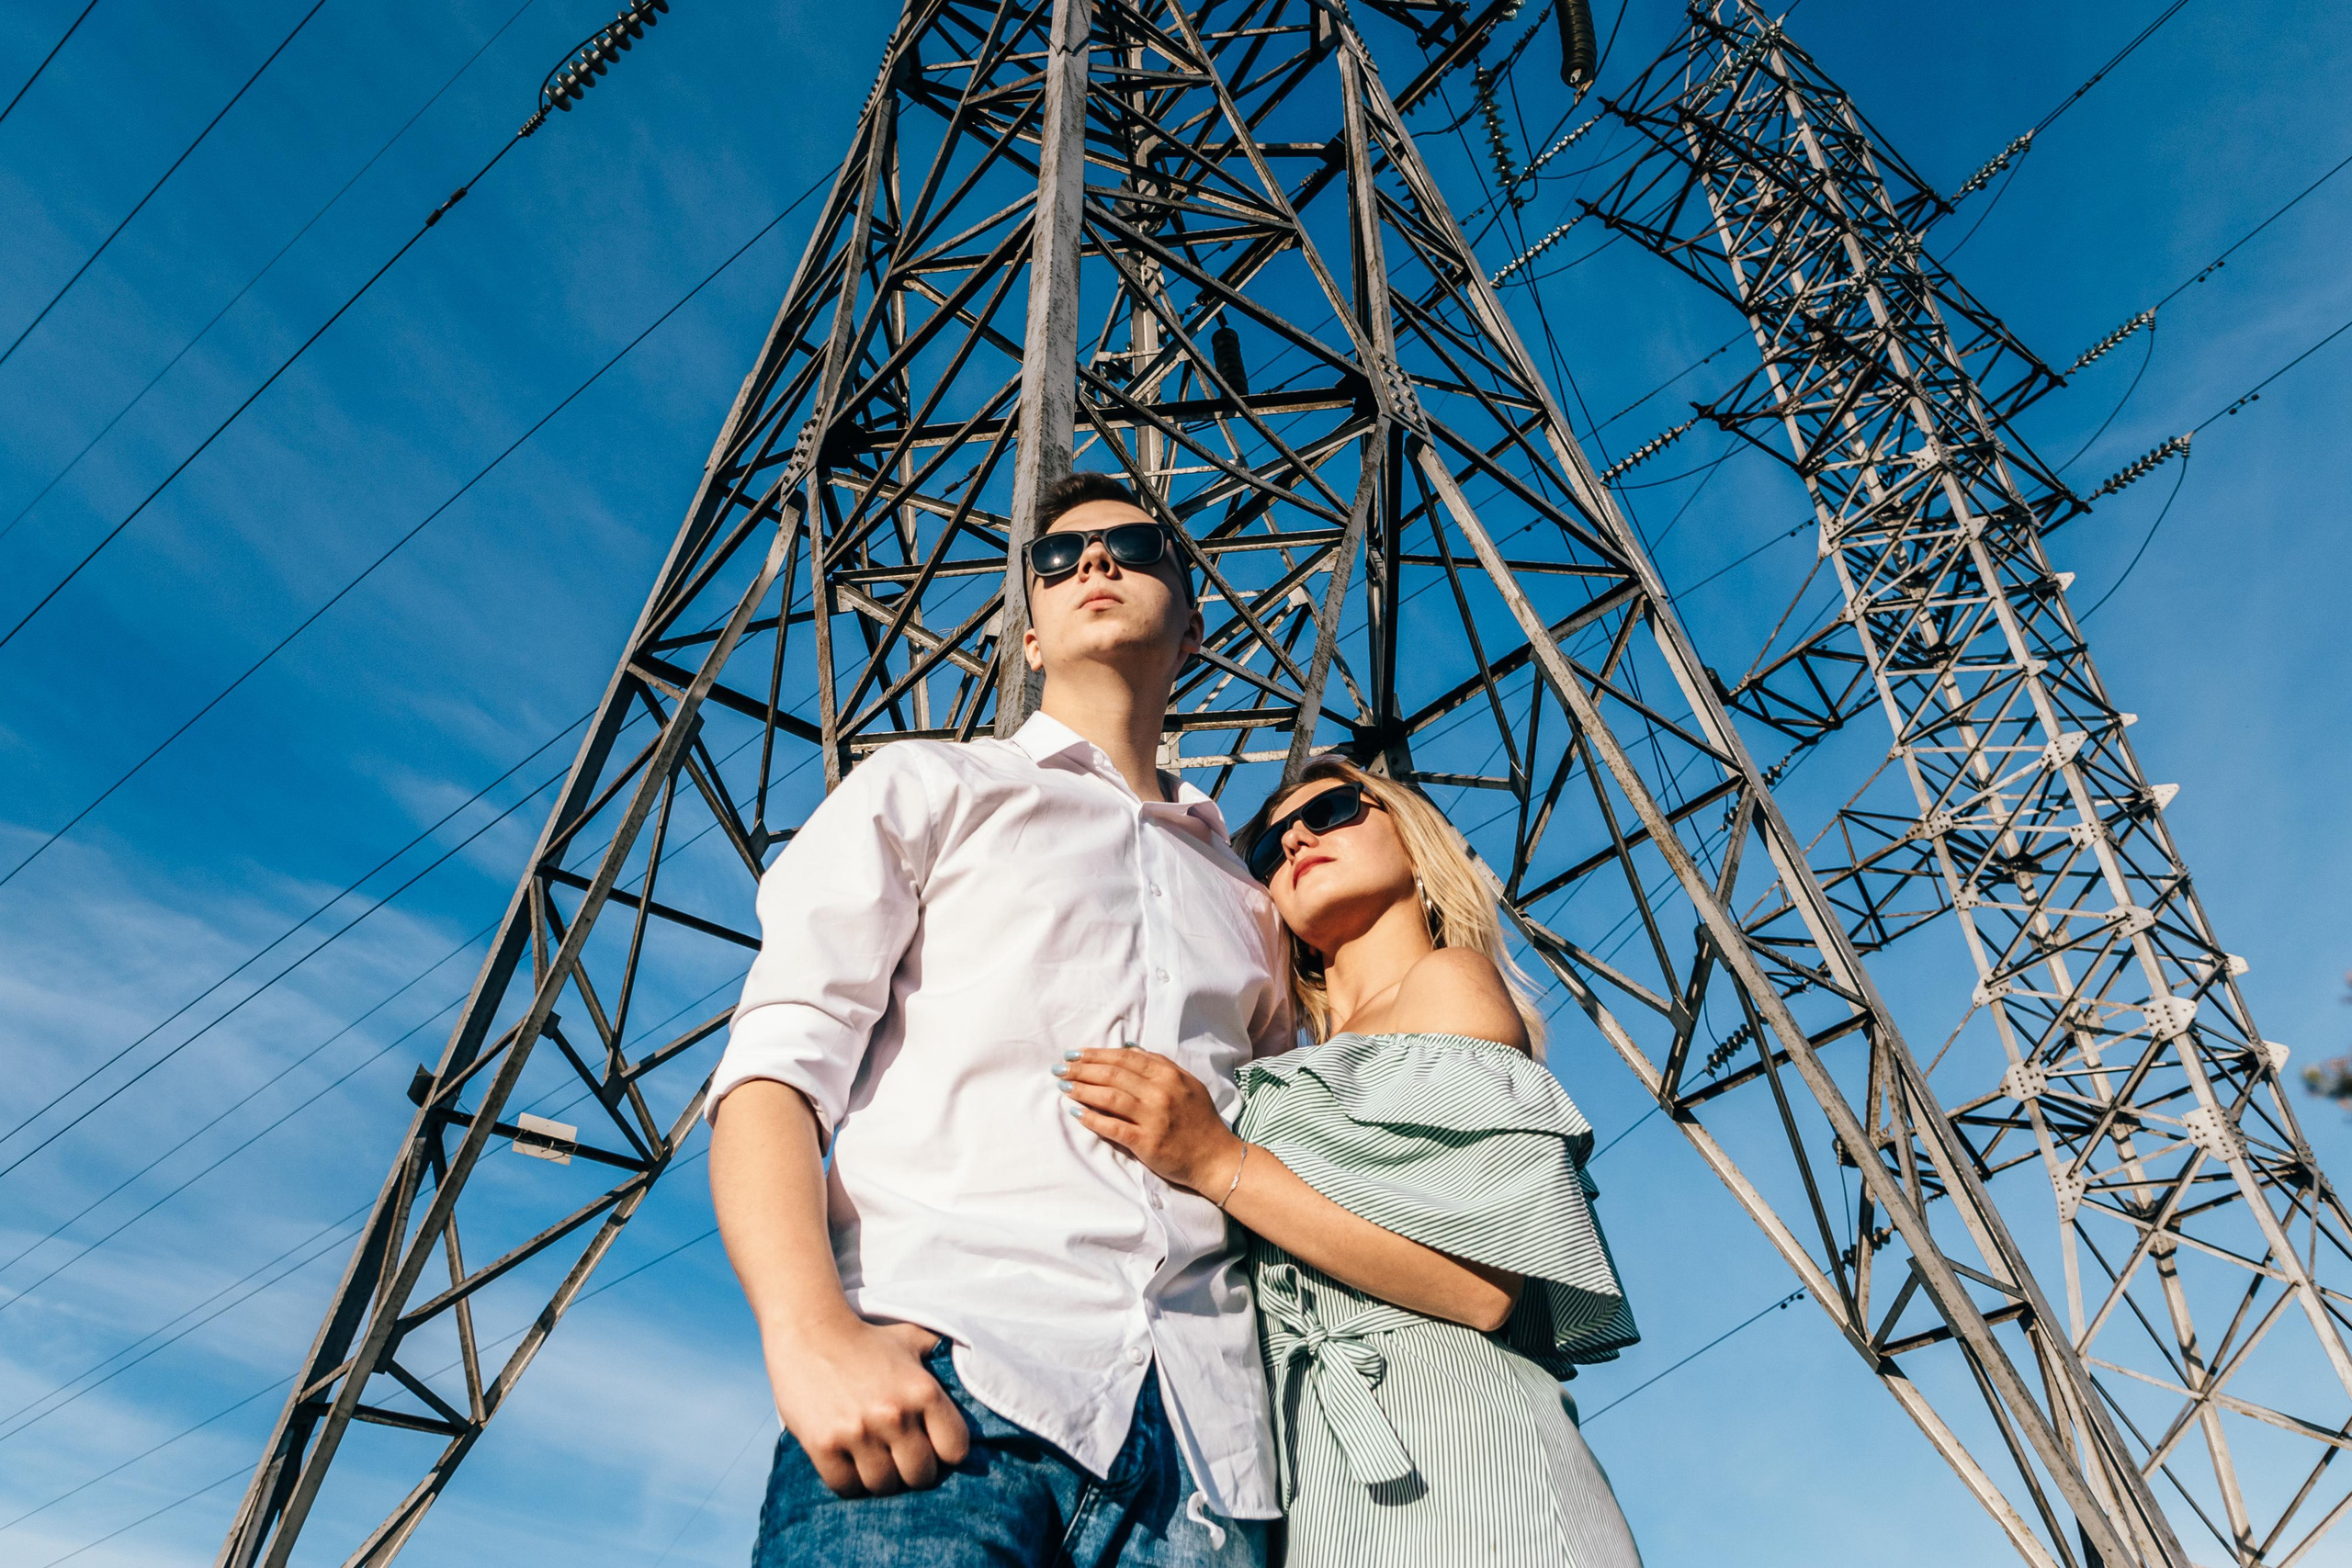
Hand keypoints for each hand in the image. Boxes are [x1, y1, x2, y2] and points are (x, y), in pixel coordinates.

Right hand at [760, 1315, 969, 1497]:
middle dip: (912, 1470)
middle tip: (899, 1457)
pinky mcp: (824, 1445)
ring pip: (883, 1485)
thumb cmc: (865, 1338)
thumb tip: (971, 1360)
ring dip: (879, 1477)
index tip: (931, 1446)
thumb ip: (941, 1353)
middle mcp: (895, 1414)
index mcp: (923, 1391)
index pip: (956, 1451)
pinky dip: (848, 1481)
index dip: (944, 1451)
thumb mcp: (912, 1337)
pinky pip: (846, 1487)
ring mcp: (858, 1432)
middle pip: (921, 1476)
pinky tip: (846, 1461)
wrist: (808, 1330)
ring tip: (872, 1460)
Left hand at [1058, 1048, 1244, 1196]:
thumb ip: (1159, 1063)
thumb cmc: (1199, 1119)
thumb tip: (1129, 1046)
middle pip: (1112, 1075)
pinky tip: (1075, 1111)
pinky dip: (1092, 1118)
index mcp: (1168, 1075)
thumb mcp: (1186, 1083)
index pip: (1124, 1058)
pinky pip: (1113, 1127)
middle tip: (1060, 1068)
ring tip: (1063, 1086)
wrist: (1215, 1157)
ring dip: (1082, 1090)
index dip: (1096, 1054)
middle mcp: (1160, 1093)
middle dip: (1082, 1069)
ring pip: (1109, 1097)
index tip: (1074, 1054)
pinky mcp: (1147, 1143)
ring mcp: (1153, 1118)